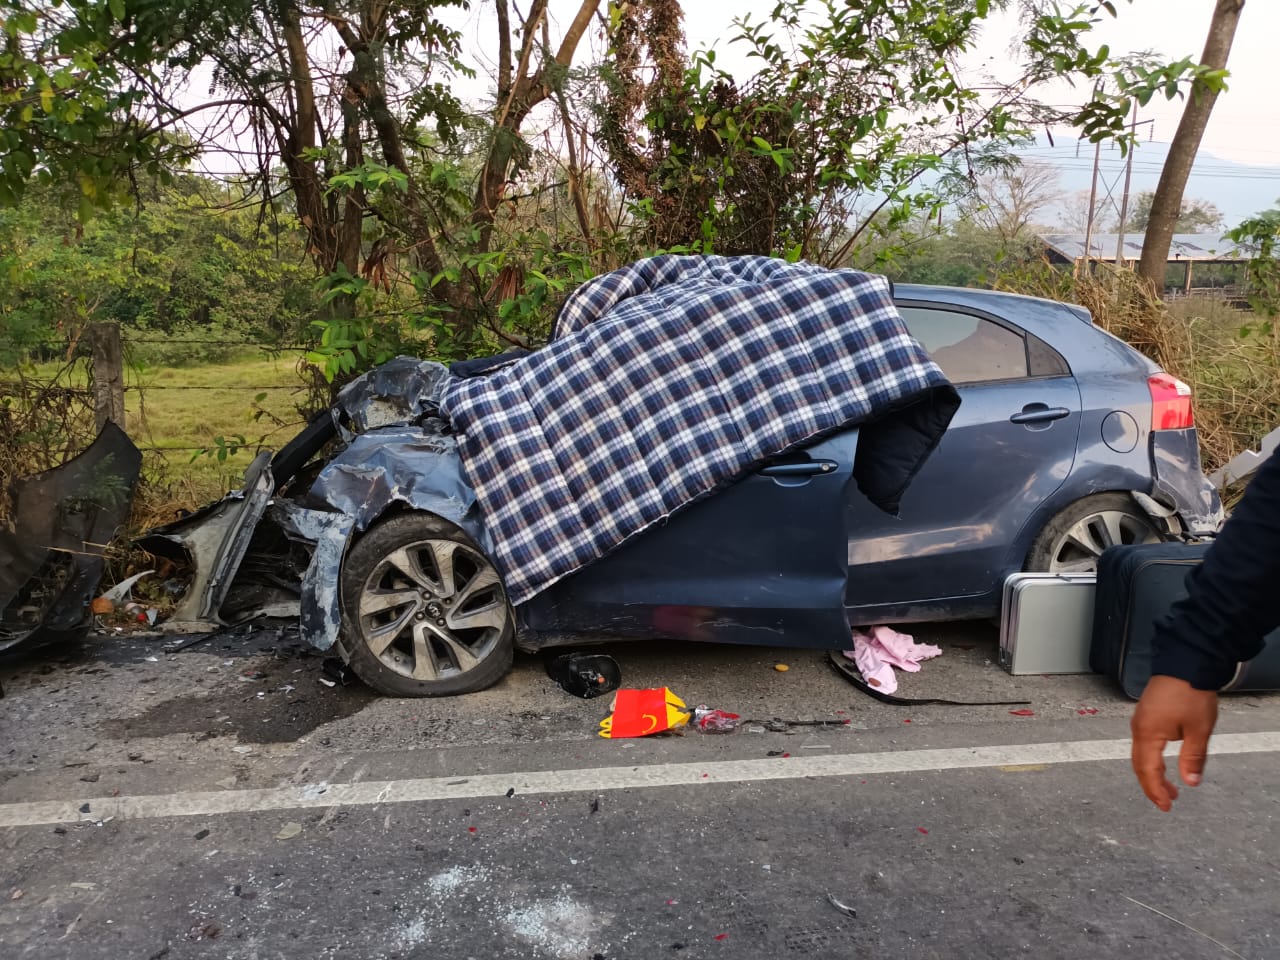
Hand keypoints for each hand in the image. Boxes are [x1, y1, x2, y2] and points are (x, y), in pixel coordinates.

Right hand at [1130, 675, 1218, 810]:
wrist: (1184, 664)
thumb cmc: (1190, 693)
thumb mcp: (1199, 730)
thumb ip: (1193, 758)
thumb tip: (1190, 782)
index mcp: (1148, 734)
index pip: (1148, 771)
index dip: (1156, 791)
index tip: (1166, 806)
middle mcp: (1139, 728)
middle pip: (1139, 765)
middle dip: (1152, 786)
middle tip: (1167, 802)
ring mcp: (1140, 721)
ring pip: (1140, 755)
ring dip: (1152, 773)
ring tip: (1169, 787)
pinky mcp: (1146, 715)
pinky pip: (1142, 744)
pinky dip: (1151, 760)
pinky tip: (1163, 762)